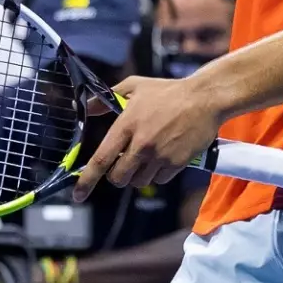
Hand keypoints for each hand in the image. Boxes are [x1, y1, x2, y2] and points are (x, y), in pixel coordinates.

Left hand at [72, 76, 222, 199]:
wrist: (204, 99)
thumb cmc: (168, 91)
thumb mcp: (134, 86)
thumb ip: (107, 99)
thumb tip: (87, 108)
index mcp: (127, 125)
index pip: (101, 160)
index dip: (87, 180)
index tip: (78, 195)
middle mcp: (142, 144)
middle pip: (118, 178)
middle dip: (117, 175)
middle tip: (123, 162)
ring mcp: (160, 156)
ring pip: (138, 181)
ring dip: (137, 174)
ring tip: (146, 155)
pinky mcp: (177, 163)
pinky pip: (159, 180)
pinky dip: (157, 174)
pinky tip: (162, 156)